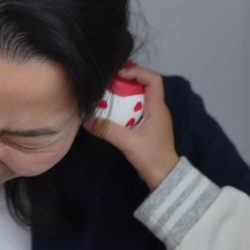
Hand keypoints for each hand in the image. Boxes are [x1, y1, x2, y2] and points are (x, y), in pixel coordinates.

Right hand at [86, 65, 179, 190]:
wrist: (164, 177)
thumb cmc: (151, 157)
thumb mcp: (128, 142)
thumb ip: (107, 129)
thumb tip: (86, 119)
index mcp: (157, 108)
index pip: (153, 80)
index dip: (137, 72)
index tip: (119, 74)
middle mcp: (157, 109)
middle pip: (143, 85)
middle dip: (126, 81)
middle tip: (108, 82)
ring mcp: (153, 117)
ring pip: (138, 97)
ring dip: (123, 94)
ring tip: (106, 93)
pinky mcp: (147, 126)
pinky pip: (135, 108)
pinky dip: (123, 106)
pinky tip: (111, 111)